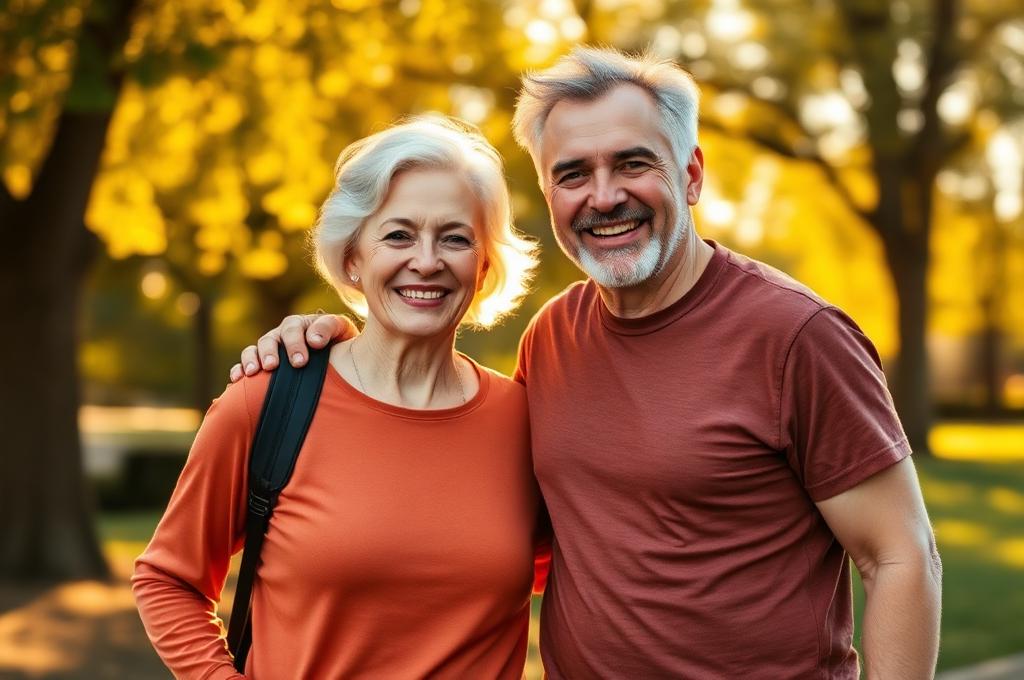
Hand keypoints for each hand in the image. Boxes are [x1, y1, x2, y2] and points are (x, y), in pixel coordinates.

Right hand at [229, 314, 357, 381]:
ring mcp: (268, 351)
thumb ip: (328, 328)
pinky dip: (238, 371)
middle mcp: (280, 336)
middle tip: (272, 366)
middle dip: (269, 353)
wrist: (340, 356)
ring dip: (250, 360)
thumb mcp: (340, 329)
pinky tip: (236, 381)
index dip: (294, 344)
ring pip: (252, 351)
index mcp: (298, 325)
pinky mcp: (261, 366)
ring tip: (252, 373)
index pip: (292, 329)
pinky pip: (244, 366)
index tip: (300, 362)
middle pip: (268, 340)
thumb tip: (313, 341)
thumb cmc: (339, 341)